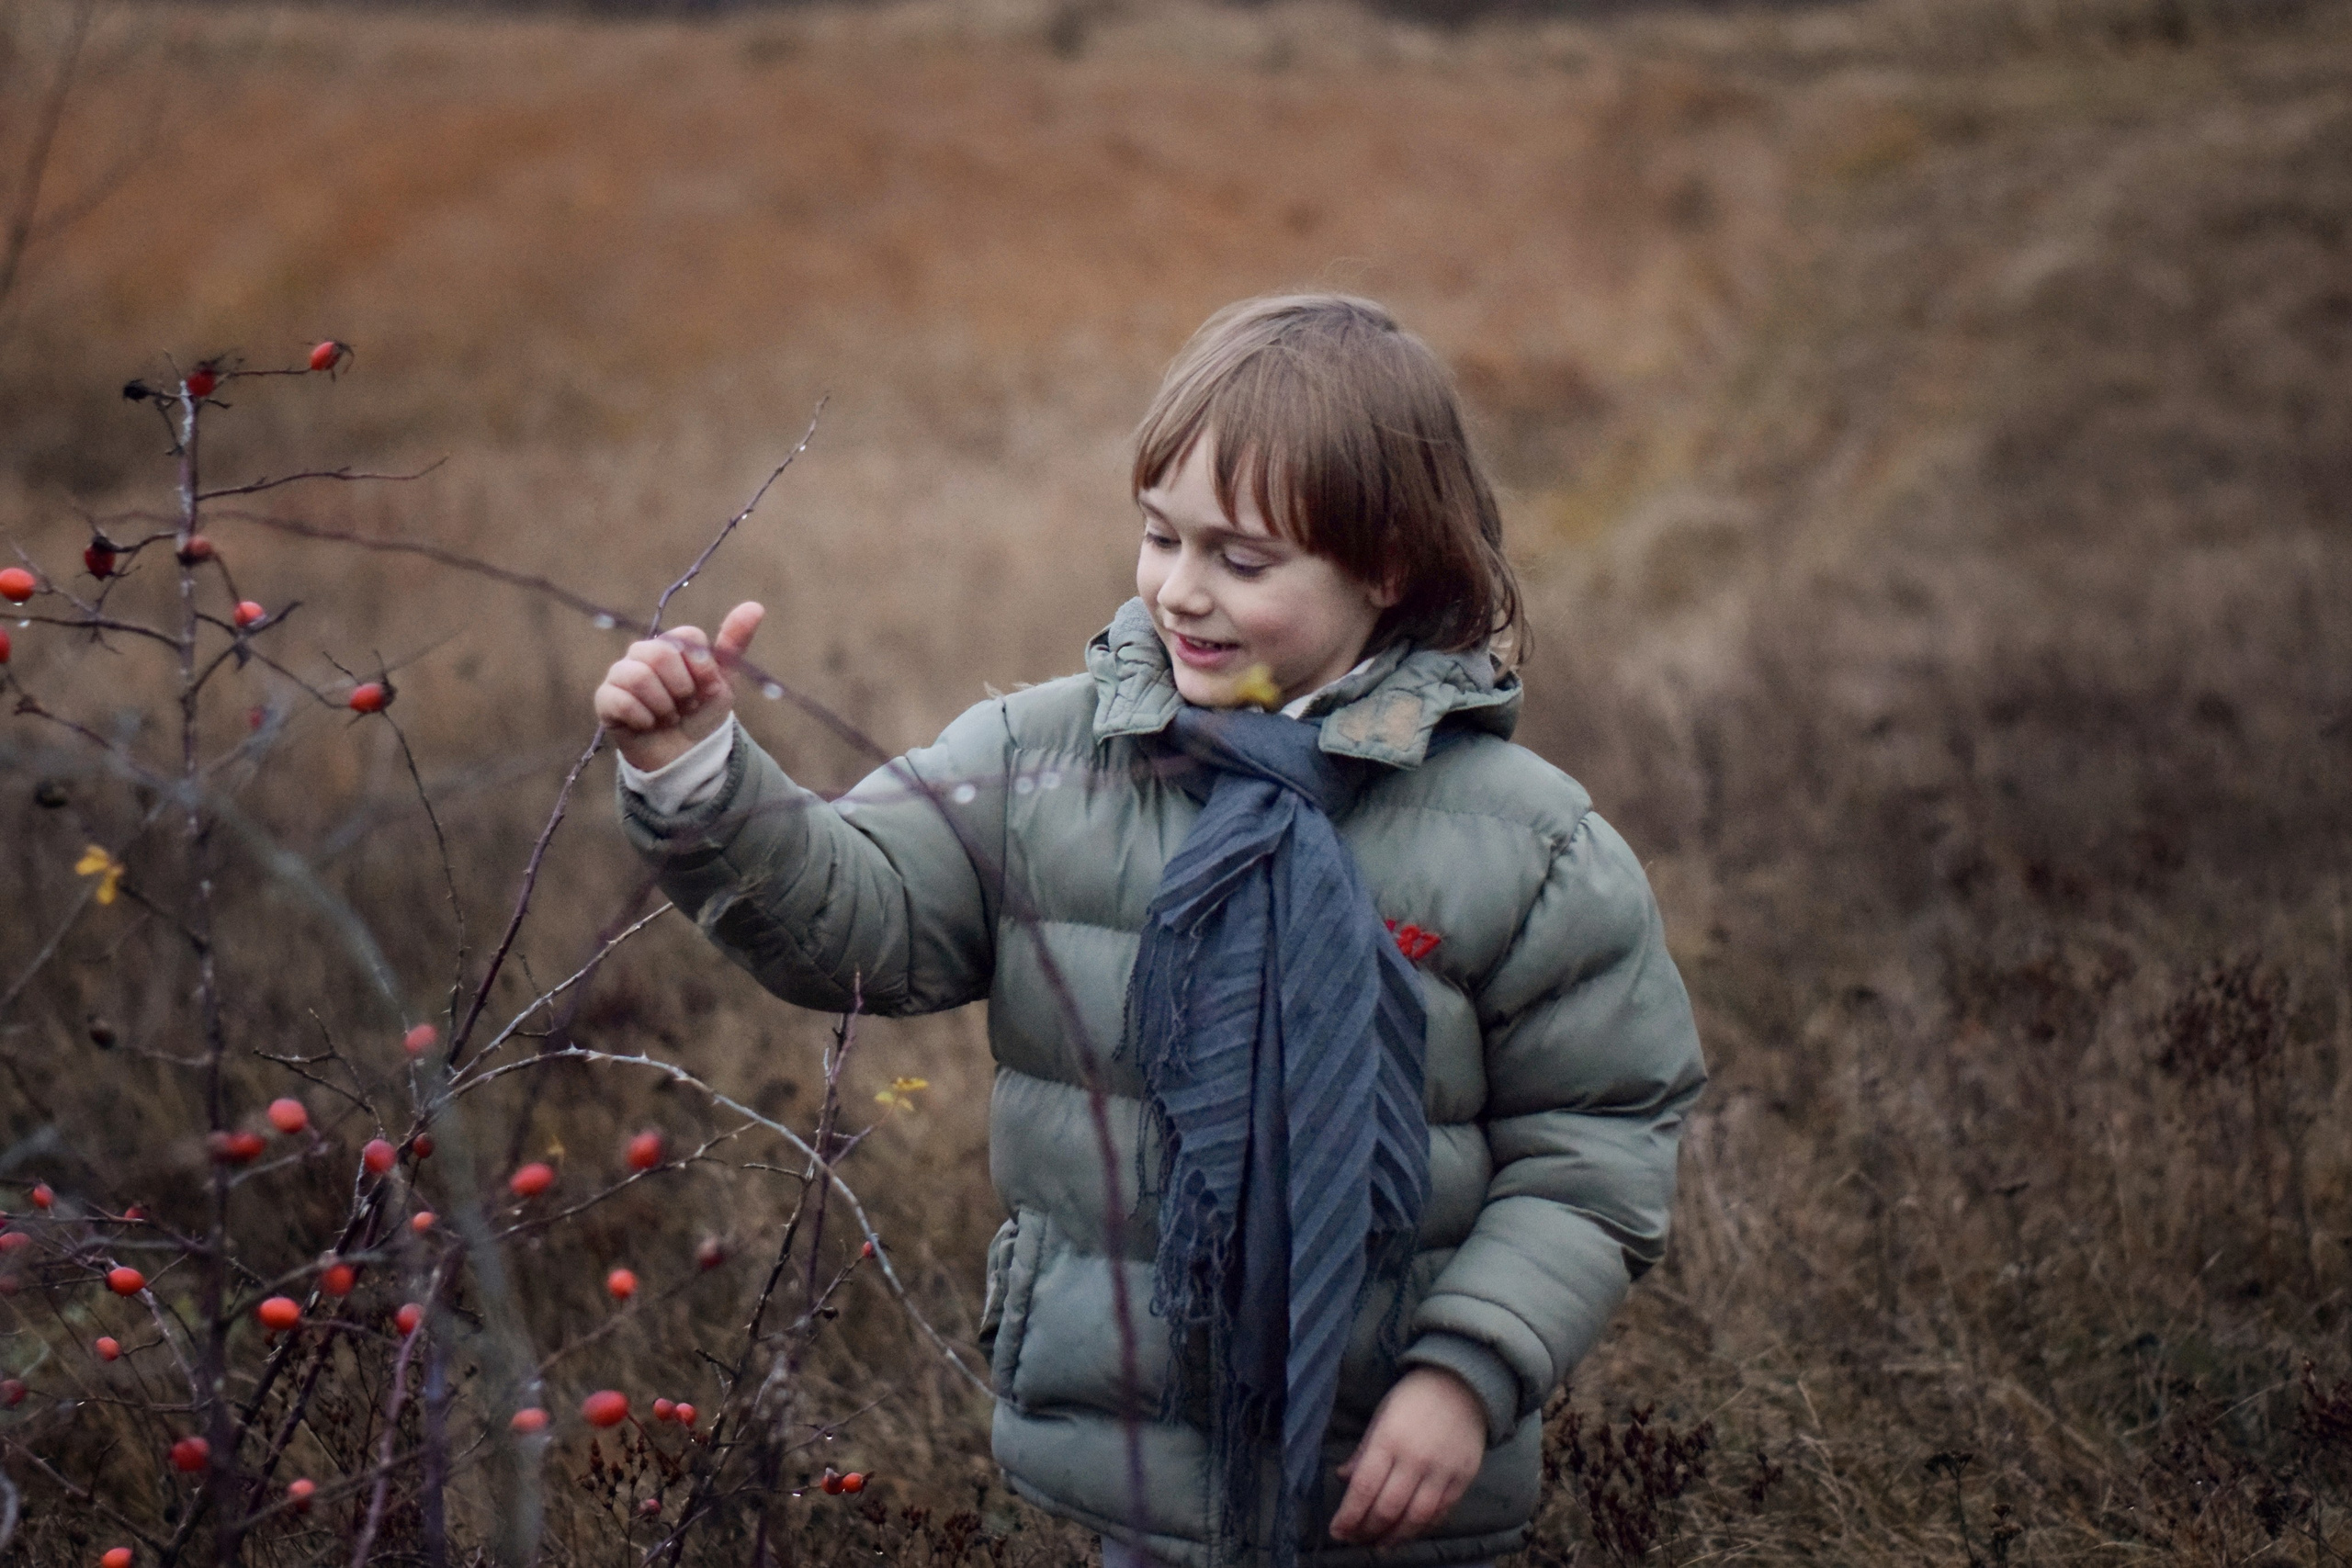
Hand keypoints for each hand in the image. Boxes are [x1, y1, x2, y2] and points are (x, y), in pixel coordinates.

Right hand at [593, 601, 764, 772]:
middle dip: (681, 688)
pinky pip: (620, 699)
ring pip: (637, 676)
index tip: (706, 687)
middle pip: (659, 653)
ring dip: (662, 705)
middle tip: (685, 705)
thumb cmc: (702, 714)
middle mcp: (643, 653)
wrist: (685, 756)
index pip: (687, 637)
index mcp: (672, 645)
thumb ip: (734, 644)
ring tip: (668, 717)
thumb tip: (755, 606)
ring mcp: (621, 674)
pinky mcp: (605, 699)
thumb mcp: (723, 682)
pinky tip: (649, 725)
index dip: (702, 666)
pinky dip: (643, 718)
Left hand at [1328, 1367, 1487, 1546]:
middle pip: (1388, 1509)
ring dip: (1394, 1537)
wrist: (1463, 1384)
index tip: (1337, 1531)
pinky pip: (1441, 1513)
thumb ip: (1363, 1451)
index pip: (1364, 1488)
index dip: (1348, 1516)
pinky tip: (1409, 1531)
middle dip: (1367, 1530)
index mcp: (1389, 1440)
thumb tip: (1343, 1478)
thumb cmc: (1414, 1398)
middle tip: (1355, 1539)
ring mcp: (1442, 1471)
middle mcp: (1415, 1460)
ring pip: (1415, 1518)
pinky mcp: (1463, 1479)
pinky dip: (1422, 1527)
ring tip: (1380, 1544)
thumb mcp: (1381, 1416)